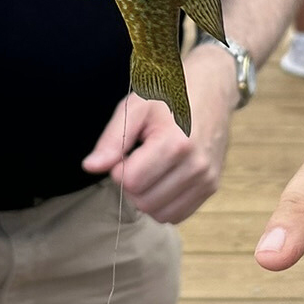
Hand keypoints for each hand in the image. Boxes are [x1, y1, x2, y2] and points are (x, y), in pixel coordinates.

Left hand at [82, 50, 232, 224]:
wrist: (212, 89)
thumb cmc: (170, 95)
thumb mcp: (134, 108)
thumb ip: (111, 140)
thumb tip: (91, 167)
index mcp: (176, 144)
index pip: (130, 182)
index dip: (119, 169)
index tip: (127, 151)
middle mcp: (196, 166)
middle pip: (143, 202)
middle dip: (132, 185)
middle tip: (138, 160)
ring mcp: (207, 179)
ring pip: (160, 213)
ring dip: (147, 197)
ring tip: (151, 170)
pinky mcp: (211, 187)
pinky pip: (177, 214)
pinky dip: (163, 204)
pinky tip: (163, 180)